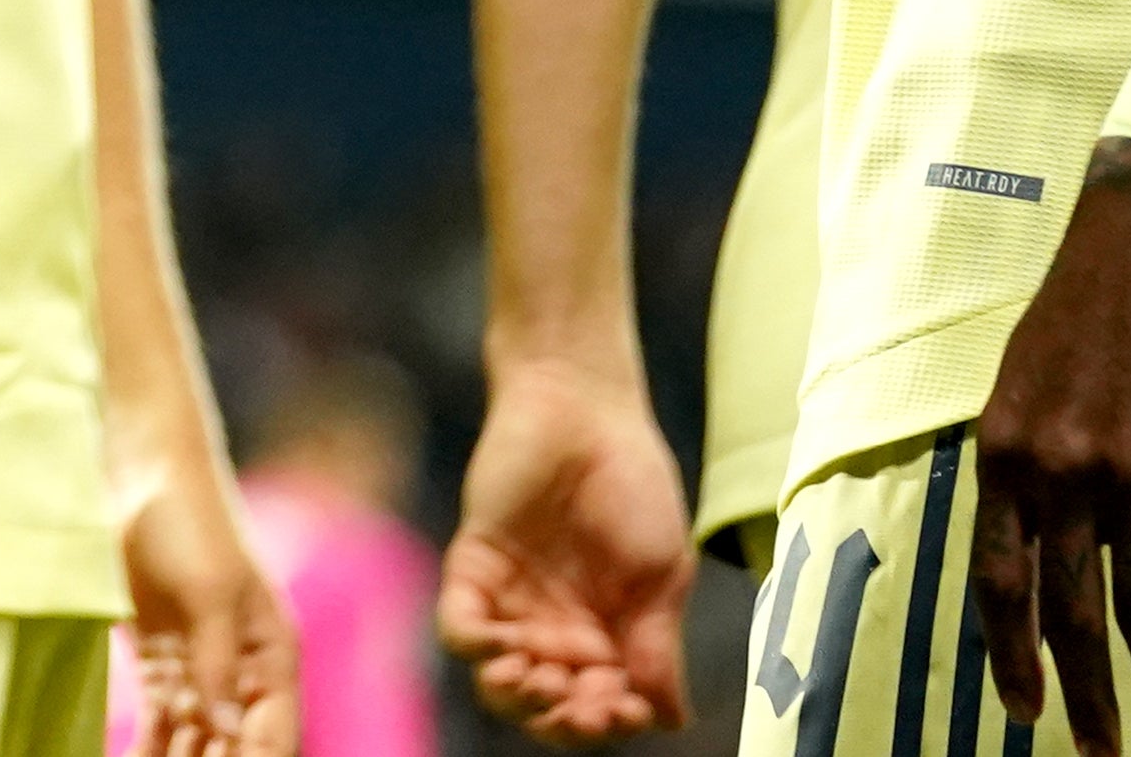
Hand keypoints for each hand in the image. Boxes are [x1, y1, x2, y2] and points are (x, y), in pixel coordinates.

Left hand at [119, 464, 299, 756]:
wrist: (142, 473)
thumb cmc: (190, 518)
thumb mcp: (210, 588)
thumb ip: (217, 660)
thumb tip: (224, 727)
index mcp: (273, 656)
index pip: (273, 738)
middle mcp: (243, 673)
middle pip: (233, 749)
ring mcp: (201, 671)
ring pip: (196, 746)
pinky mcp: (162, 666)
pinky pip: (160, 727)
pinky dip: (148, 753)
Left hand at [439, 349, 696, 741]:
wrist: (587, 408)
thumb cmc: (635, 483)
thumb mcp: (664, 570)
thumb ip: (659, 644)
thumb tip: (672, 720)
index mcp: (606, 639)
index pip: (600, 707)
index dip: (610, 722)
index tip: (628, 710)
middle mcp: (555, 632)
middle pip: (547, 708)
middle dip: (564, 721)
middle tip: (584, 702)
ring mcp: (512, 603)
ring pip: (498, 682)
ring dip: (516, 697)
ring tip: (539, 679)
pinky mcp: (473, 568)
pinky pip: (459, 628)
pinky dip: (474, 648)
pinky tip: (502, 646)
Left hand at [967, 142, 1130, 755]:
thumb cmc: (1088, 306)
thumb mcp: (1025, 382)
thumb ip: (1030, 467)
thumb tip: (1044, 554)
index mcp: (1008, 451)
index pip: (998, 583)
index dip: (1011, 659)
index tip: (1024, 717)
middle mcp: (1066, 469)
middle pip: (1073, 613)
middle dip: (1086, 696)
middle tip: (1100, 755)